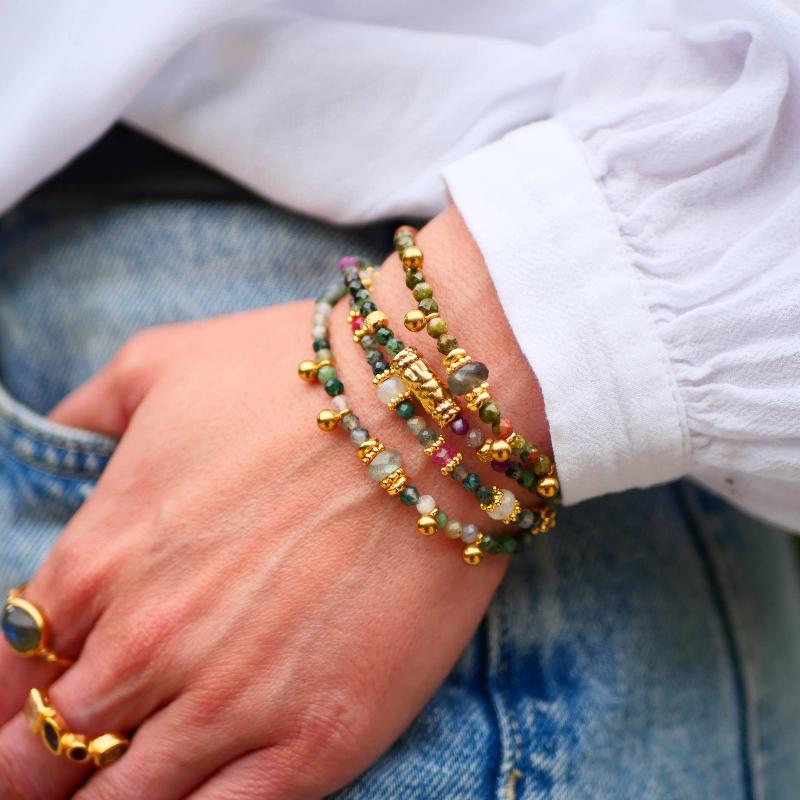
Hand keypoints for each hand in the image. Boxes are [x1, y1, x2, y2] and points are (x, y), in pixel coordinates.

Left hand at [0, 207, 545, 797]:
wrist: (435, 414)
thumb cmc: (299, 378)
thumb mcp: (163, 363)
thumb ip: (89, 411)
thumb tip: (62, 436)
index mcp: (101, 556)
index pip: (7, 677)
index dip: (6, 707)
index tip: (21, 717)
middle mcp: (150, 644)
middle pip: (43, 758)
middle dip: (36, 772)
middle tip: (53, 771)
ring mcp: (233, 703)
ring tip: (113, 793)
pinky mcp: (317, 740)